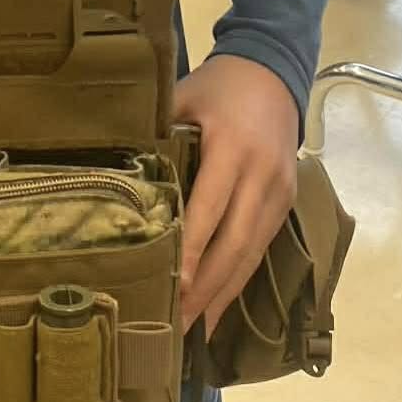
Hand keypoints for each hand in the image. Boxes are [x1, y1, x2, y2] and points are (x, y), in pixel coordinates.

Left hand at [171, 55, 298, 335]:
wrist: (274, 71)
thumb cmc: (216, 86)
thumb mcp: (182, 98)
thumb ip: (157, 135)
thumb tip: (114, 178)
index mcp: (232, 147)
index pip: (209, 209)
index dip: (191, 250)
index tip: (171, 288)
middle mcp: (261, 175)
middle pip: (234, 243)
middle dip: (205, 289)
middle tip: (176, 328)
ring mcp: (279, 192)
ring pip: (251, 253)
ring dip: (223, 294)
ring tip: (195, 330)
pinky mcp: (287, 203)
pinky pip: (261, 248)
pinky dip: (239, 280)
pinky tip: (218, 305)